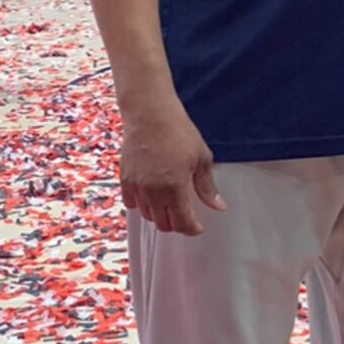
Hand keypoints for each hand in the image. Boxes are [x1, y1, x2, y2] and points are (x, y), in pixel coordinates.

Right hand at [118, 96, 226, 235]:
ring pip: (147, 215)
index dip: (192, 229)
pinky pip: (131, 203)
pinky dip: (142, 206)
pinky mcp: (124, 179)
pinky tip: (151, 197)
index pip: (182, 223)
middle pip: (163, 224)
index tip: (198, 227)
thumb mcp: (201, 158)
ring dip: (160, 216)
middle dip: (177, 225)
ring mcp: (136, 186)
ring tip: (170, 206)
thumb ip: (207, 187)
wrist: (150, 113)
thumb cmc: (178, 132)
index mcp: (174, 188)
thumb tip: (219, 206)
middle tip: (186, 217)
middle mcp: (152, 192)